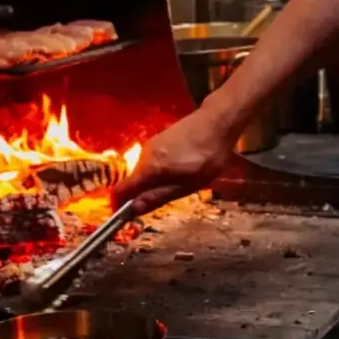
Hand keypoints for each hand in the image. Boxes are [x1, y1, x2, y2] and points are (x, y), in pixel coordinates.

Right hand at [112, 102, 237, 216]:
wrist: (218, 121)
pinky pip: (152, 161)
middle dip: (142, 194)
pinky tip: (180, 167)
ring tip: (180, 181)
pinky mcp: (160, 138)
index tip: (129, 217)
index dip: (120, 206)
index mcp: (149, 168)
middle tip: (168, 198)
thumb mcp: (187, 184)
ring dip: (153, 181)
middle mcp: (145, 155)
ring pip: (144, 171)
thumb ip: (159, 196)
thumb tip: (133, 209)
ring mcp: (152, 144)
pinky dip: (159, 170)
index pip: (120, 190)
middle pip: (133, 181)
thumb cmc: (207, 156)